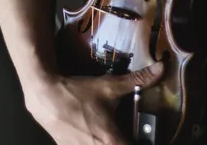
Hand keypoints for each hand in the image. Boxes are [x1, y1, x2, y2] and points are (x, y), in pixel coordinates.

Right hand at [25, 62, 164, 144]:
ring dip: (112, 141)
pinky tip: (95, 133)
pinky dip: (95, 142)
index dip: (144, 142)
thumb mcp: (109, 86)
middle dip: (128, 140)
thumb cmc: (78, 94)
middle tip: (133, 132)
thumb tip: (161, 69)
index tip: (147, 136)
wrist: (46, 97)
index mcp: (111, 140)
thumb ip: (137, 80)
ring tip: (115, 131)